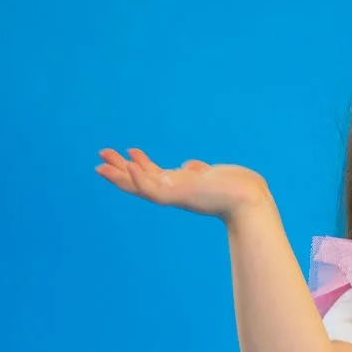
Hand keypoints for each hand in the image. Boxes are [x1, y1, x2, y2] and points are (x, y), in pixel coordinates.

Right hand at [95, 147, 268, 221]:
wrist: (251, 200)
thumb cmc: (238, 189)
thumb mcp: (212, 175)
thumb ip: (197, 171)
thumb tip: (190, 166)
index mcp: (182, 187)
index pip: (155, 175)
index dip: (139, 165)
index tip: (127, 151)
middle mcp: (175, 192)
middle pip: (140, 181)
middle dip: (120, 170)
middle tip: (100, 158)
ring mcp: (176, 195)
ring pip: (141, 186)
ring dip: (121, 175)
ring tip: (102, 164)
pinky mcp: (180, 196)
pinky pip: (155, 190)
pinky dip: (141, 179)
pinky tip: (130, 166)